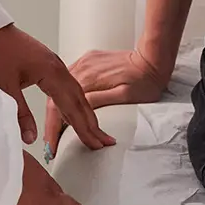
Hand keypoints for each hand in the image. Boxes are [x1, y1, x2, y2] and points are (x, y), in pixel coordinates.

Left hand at [0, 25, 115, 152]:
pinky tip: (75, 106)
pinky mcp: (47, 62)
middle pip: (80, 98)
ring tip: (94, 128)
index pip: (72, 106)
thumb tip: (31, 138)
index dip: (84, 127)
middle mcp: (57, 66)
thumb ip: (20, 114)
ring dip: (85, 110)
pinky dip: (75, 99)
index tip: (95, 143)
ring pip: (75, 91)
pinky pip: (67, 84)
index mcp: (50, 72)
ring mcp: (53, 63)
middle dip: (91, 121)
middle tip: (104, 141)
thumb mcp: (4, 87)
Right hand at [41, 47, 170, 159]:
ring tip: (55, 130)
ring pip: (61, 87)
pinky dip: (64, 94)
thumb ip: (99, 101)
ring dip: (56, 108)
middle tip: (51, 144)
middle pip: (57, 97)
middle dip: (52, 122)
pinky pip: (70, 78)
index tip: (53, 146)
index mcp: (90, 79)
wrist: (153, 58)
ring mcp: (84, 62)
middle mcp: (83, 68)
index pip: (64, 106)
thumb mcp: (125, 96)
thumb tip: (77, 109)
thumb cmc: (145, 80)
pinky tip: (64, 105)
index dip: (56, 130)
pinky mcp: (89, 60)